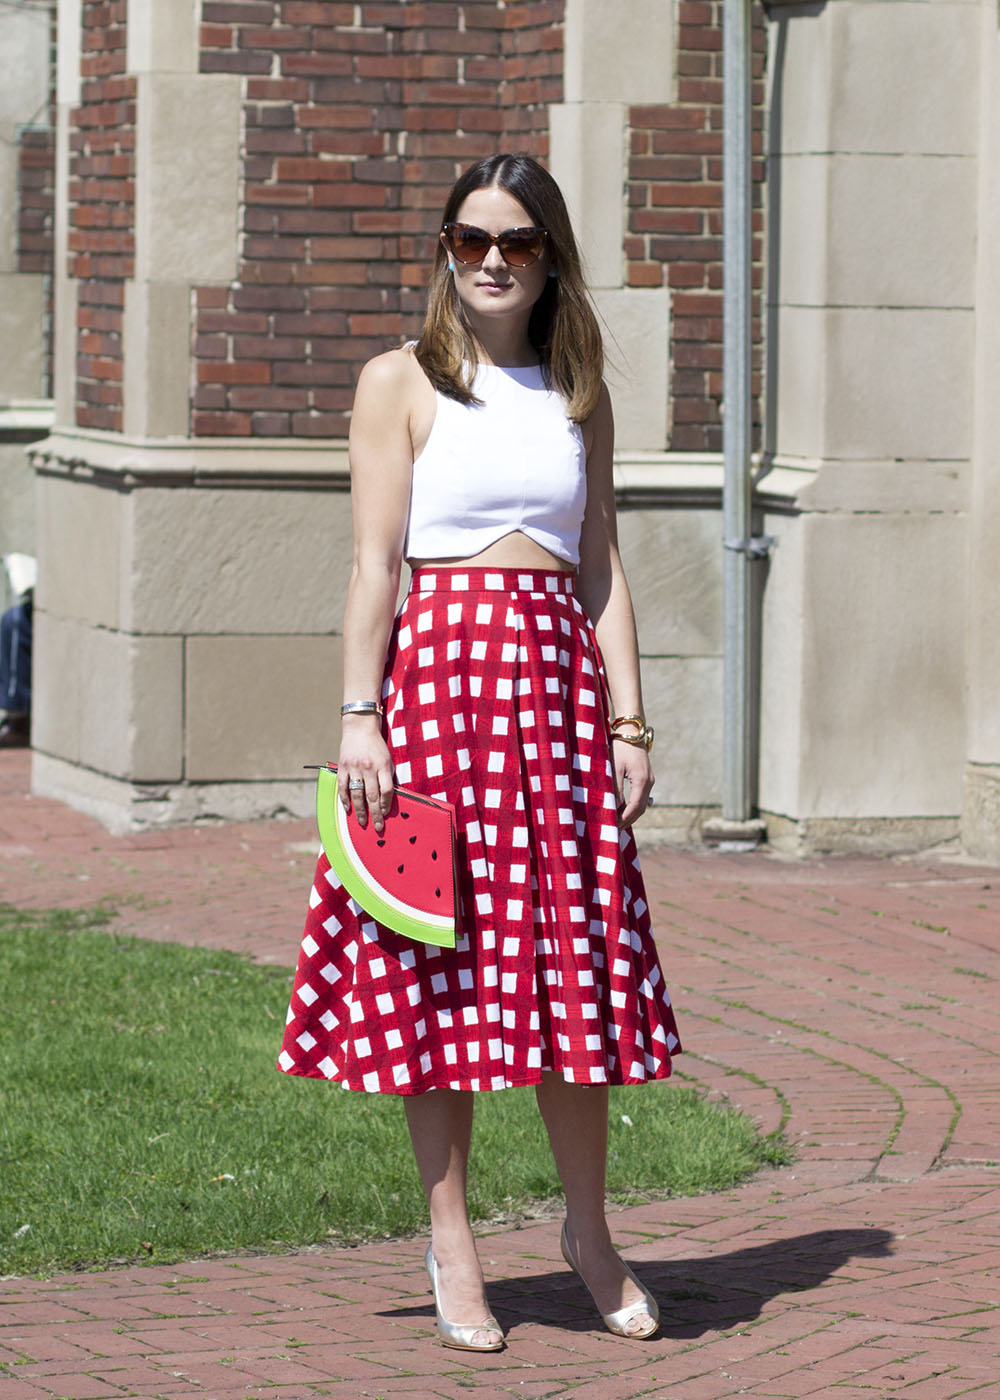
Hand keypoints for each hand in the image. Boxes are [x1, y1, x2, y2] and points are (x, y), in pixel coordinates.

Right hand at [337, 717, 393, 832]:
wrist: (360, 728)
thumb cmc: (376, 746)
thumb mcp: (387, 759)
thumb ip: (388, 776)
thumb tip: (388, 798)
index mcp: (382, 765)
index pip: (387, 790)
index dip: (387, 804)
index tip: (386, 814)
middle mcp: (368, 767)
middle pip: (373, 796)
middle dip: (376, 814)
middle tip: (378, 827)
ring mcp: (354, 768)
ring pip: (357, 794)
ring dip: (360, 811)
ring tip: (363, 822)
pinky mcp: (343, 767)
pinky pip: (343, 787)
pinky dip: (345, 800)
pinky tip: (348, 809)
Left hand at [613, 740, 653, 827]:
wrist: (631, 732)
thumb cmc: (620, 747)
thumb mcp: (614, 767)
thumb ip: (615, 788)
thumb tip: (614, 807)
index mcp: (642, 781)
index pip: (635, 807)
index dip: (624, 819)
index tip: (614, 827)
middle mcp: (649, 782)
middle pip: (641, 809)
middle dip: (628, 820)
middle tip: (614, 830)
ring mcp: (649, 780)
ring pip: (642, 804)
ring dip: (631, 814)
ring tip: (617, 823)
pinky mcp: (645, 777)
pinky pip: (641, 797)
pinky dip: (632, 806)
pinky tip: (621, 810)